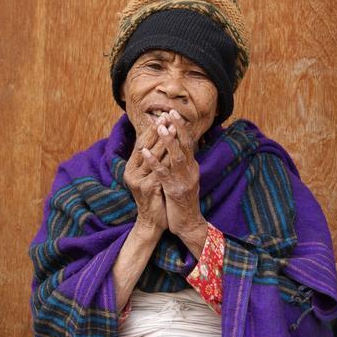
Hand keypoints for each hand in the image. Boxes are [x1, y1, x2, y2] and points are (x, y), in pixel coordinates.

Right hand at [123, 116, 168, 235]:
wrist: (152, 222)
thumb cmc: (154, 197)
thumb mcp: (150, 176)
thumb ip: (152, 161)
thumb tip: (161, 140)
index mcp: (131, 167)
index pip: (141, 143)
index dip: (152, 130)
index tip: (163, 117)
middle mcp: (132, 172)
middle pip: (145, 146)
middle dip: (158, 131)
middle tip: (168, 117)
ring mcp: (138, 181)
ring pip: (152, 156)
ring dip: (163, 141)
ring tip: (173, 127)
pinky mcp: (148, 189)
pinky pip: (159, 170)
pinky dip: (166, 159)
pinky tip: (174, 150)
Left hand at [142, 110, 205, 237]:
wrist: (189, 224)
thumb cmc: (183, 202)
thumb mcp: (184, 179)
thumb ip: (180, 164)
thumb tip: (175, 148)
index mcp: (192, 167)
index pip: (188, 143)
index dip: (181, 127)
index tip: (173, 113)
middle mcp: (190, 171)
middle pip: (186, 145)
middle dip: (178, 127)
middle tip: (170, 112)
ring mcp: (184, 180)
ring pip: (177, 157)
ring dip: (168, 141)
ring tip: (161, 127)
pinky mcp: (175, 191)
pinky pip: (163, 174)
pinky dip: (154, 162)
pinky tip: (145, 153)